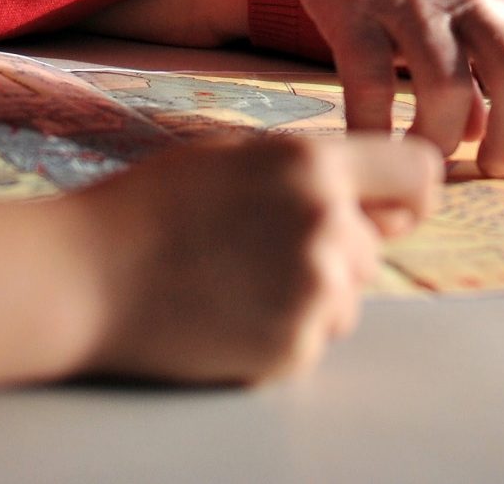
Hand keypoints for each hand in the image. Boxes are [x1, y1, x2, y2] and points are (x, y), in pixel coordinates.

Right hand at [68, 133, 439, 383]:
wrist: (84, 277)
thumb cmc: (150, 207)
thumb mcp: (235, 154)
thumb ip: (312, 169)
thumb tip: (378, 203)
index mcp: (314, 165)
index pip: (418, 174)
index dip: (406, 194)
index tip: (388, 208)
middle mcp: (327, 225)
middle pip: (374, 246)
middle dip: (335, 249)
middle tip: (258, 248)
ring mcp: (313, 292)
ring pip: (349, 297)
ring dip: (310, 293)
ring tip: (236, 280)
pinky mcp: (294, 349)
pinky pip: (315, 338)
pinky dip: (282, 332)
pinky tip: (227, 313)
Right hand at [277, 0, 503, 180]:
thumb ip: (487, 59)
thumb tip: (483, 134)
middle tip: (493, 168)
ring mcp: (416, 3)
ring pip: (450, 91)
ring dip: (442, 140)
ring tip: (425, 156)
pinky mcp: (356, 8)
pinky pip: (370, 85)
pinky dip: (374, 129)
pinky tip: (370, 143)